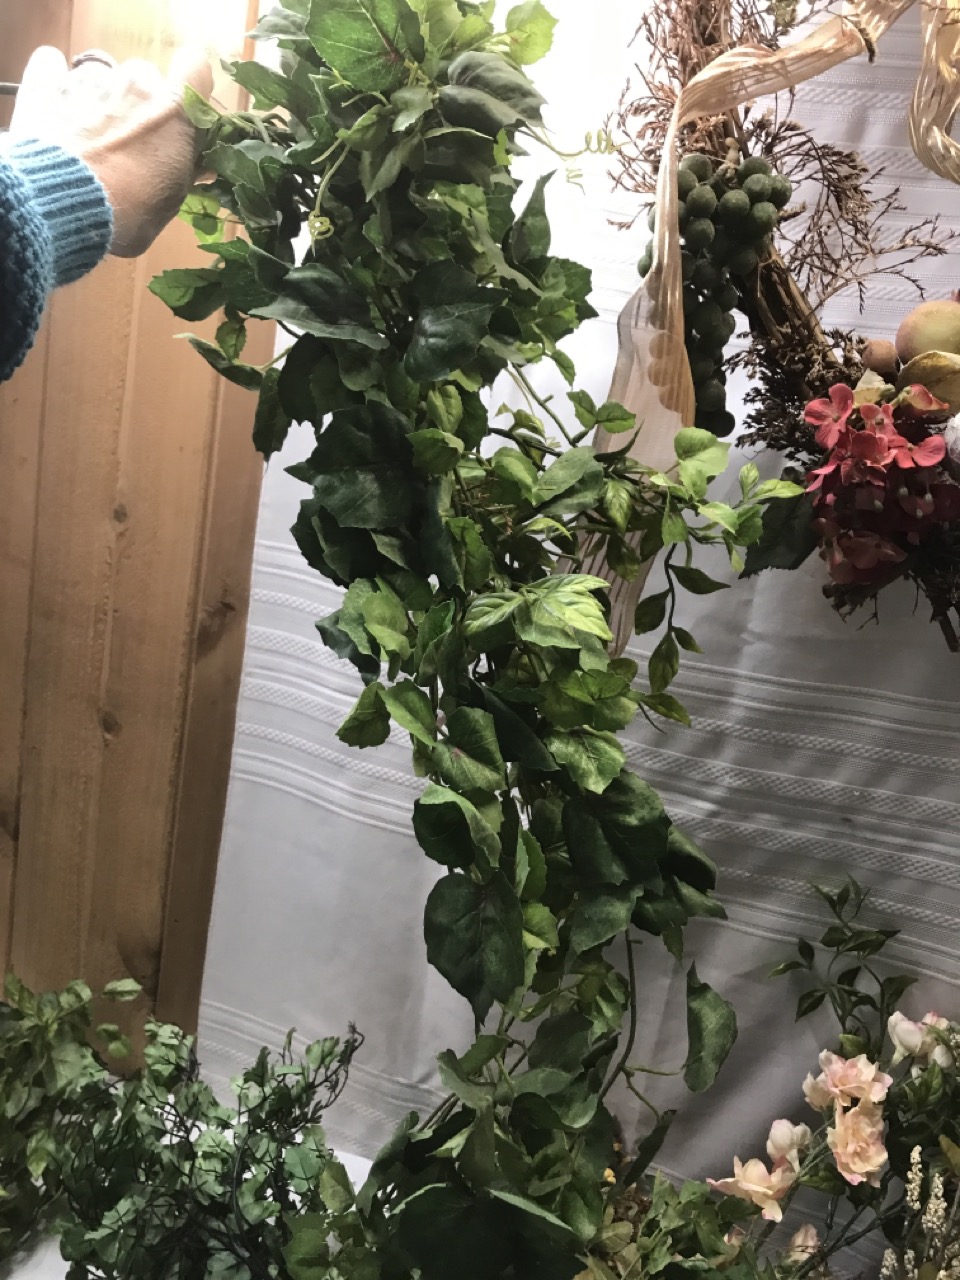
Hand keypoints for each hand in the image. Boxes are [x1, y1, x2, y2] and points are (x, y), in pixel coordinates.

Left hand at [11, 45, 212, 256]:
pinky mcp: (47, 82)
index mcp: (173, 111)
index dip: (189, 86)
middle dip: (142, 102)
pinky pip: (52, 63)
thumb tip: (201, 163)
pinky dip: (56, 80)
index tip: (181, 111)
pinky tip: (57, 102)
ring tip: (89, 134)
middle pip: (146, 76)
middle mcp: (135, 83)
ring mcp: (90, 79)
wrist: (62, 209)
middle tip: (131, 139)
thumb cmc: (128, 212)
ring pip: (104, 74)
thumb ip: (185, 170)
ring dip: (102, 97)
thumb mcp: (170, 201)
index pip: (196, 68)